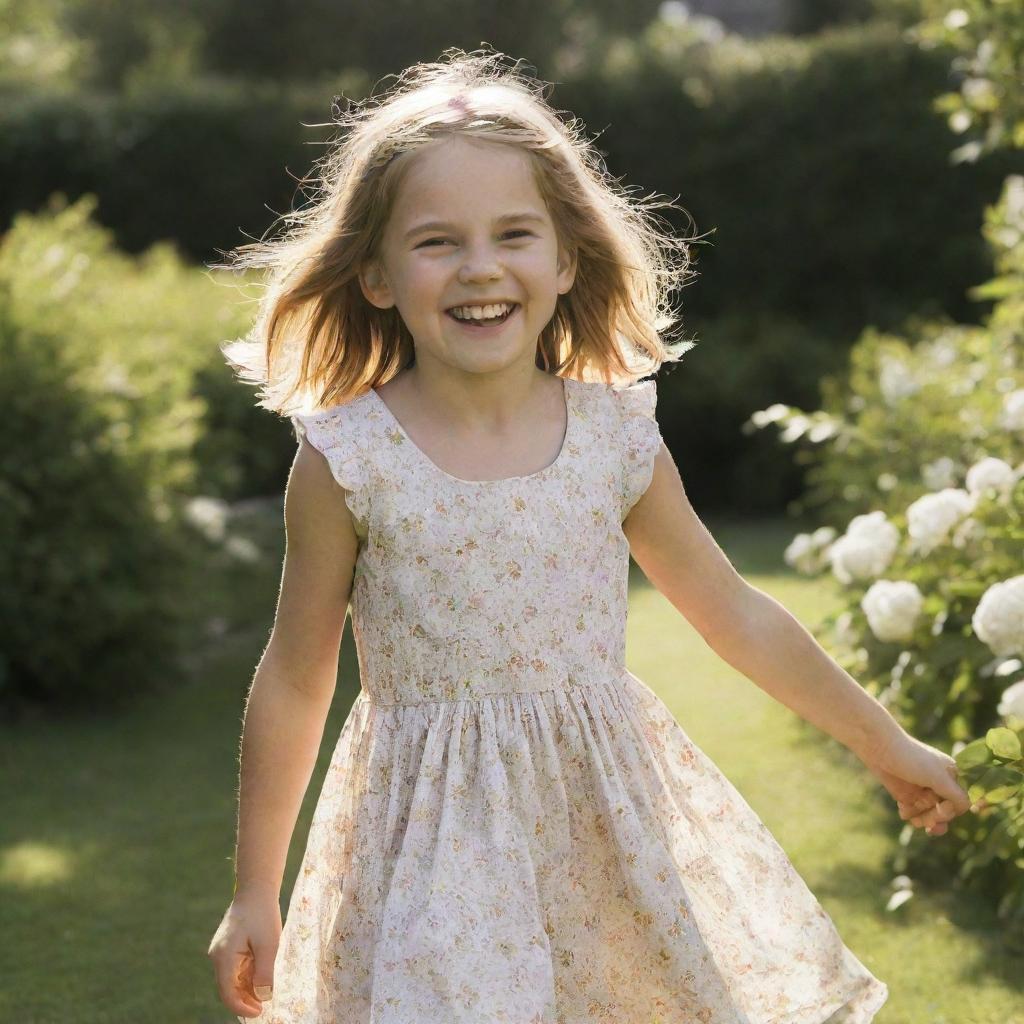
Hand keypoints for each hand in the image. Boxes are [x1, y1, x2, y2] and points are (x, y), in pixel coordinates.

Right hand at [207, 890, 281, 1017]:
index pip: (228, 993)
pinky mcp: (228, 947)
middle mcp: (218, 956)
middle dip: (246, 999)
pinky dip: (247, 975)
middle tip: (265, 1005)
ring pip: (232, 979)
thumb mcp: (269, 944)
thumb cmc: (263, 914)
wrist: (257, 889)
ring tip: (266, 991)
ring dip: (247, 988)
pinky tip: (261, 977)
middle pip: (229, 988)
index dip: (242, 1007)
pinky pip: (235, 968)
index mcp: (223, 957)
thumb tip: (263, 997)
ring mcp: (221, 951)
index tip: (259, 1013)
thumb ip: (265, 973)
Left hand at [857, 730, 984, 835]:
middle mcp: (939, 784)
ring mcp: (923, 790)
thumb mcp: (938, 777)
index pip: (959, 803)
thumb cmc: (911, 758)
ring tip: (914, 820)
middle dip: (936, 818)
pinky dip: (910, 814)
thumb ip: (956, 795)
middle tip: (926, 822)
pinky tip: (902, 808)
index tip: (940, 809)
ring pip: (929, 815)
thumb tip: (969, 809)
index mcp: (952, 777)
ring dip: (923, 820)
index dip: (951, 811)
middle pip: (944, 812)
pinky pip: (914, 812)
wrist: (879, 748)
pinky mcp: (906, 794)